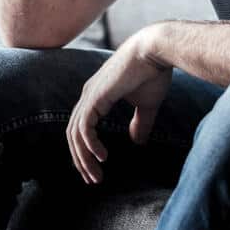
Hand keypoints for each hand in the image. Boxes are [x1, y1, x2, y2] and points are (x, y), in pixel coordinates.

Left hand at [66, 32, 172, 184]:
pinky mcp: (95, 97)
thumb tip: (136, 142)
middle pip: (73, 134)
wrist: (156, 50)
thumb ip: (139, 123)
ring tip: (96, 175)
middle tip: (92, 179)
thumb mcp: (147, 105)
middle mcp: (88, 95)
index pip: (81, 128)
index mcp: (96, 95)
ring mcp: (89, 95)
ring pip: (75, 134)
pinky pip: (84, 127)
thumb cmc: (153, 72)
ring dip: (83, 158)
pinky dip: (89, 145)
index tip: (96, 170)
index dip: (85, 150)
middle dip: (80, 159)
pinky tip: (102, 157)